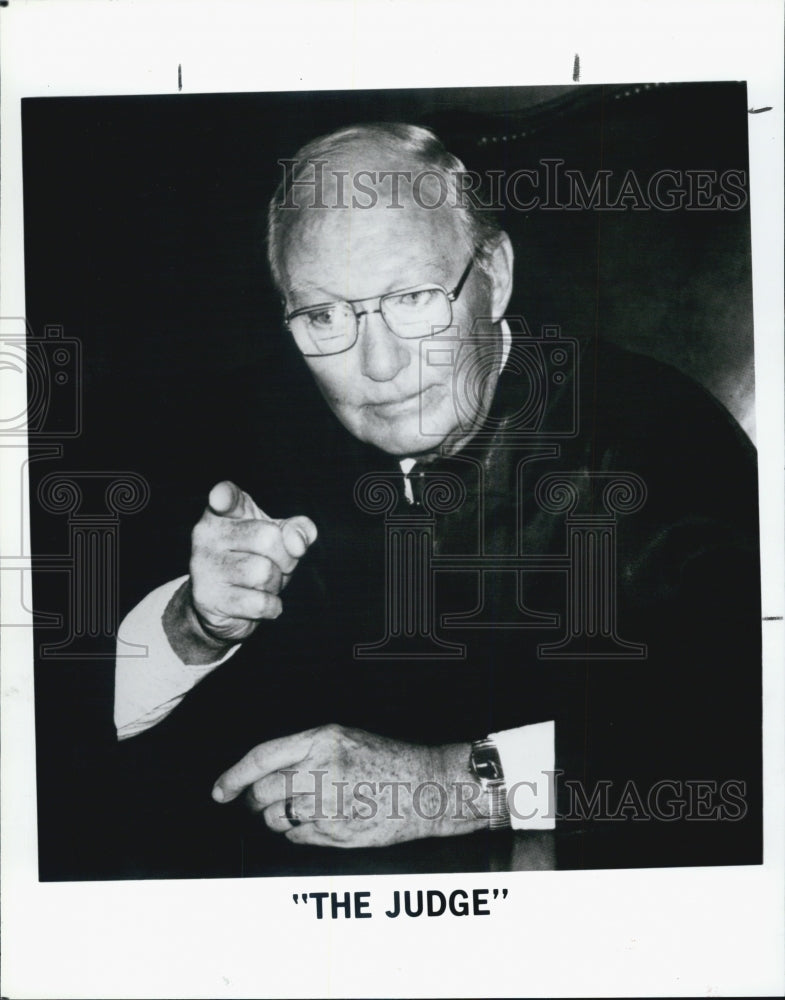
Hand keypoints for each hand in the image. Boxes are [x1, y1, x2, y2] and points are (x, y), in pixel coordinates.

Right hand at [188, 480, 316, 642]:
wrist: (224, 604)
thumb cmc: (254, 559)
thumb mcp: (279, 537)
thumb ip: (297, 530)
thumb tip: (297, 542)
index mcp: (223, 511)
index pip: (225, 497)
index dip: (224, 496)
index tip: (220, 498)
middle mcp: (206, 533)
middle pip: (267, 538)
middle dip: (286, 557)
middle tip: (277, 564)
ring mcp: (203, 565)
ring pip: (264, 572)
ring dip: (275, 584)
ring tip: (261, 584)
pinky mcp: (206, 598)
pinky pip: (258, 602)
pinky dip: (271, 606)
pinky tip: (261, 603)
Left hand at [211, 724, 487, 847]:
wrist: (427, 786)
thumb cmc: (388, 759)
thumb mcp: (344, 738)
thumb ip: (304, 751)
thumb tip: (262, 773)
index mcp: (322, 740)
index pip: (261, 759)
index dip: (233, 777)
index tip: (220, 790)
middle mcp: (322, 770)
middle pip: (263, 793)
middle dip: (256, 801)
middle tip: (263, 800)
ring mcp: (329, 804)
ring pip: (276, 819)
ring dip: (278, 818)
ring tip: (301, 809)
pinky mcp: (337, 832)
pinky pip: (297, 838)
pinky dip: (299, 833)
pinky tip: (320, 821)